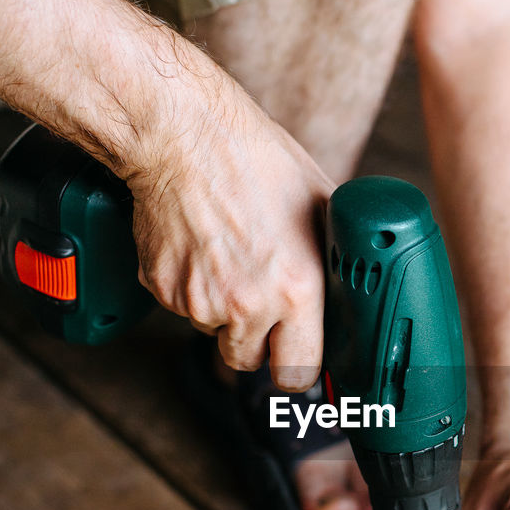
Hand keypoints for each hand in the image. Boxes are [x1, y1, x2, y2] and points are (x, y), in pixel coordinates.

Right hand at [126, 97, 332, 391]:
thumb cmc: (256, 160)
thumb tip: (347, 289)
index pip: (298, 373)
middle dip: (255, 342)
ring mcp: (199, 300)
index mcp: (296, 290)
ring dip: (222, 310)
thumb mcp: (321, 207)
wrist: (184, 135)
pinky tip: (202, 246)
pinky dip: (190, 287)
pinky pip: (181, 306)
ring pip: (213, 331)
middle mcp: (247, 305)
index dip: (296, 364)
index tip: (294, 354)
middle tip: (259, 302)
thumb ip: (332, 260)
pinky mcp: (162, 288)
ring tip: (230, 255)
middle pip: (248, 362)